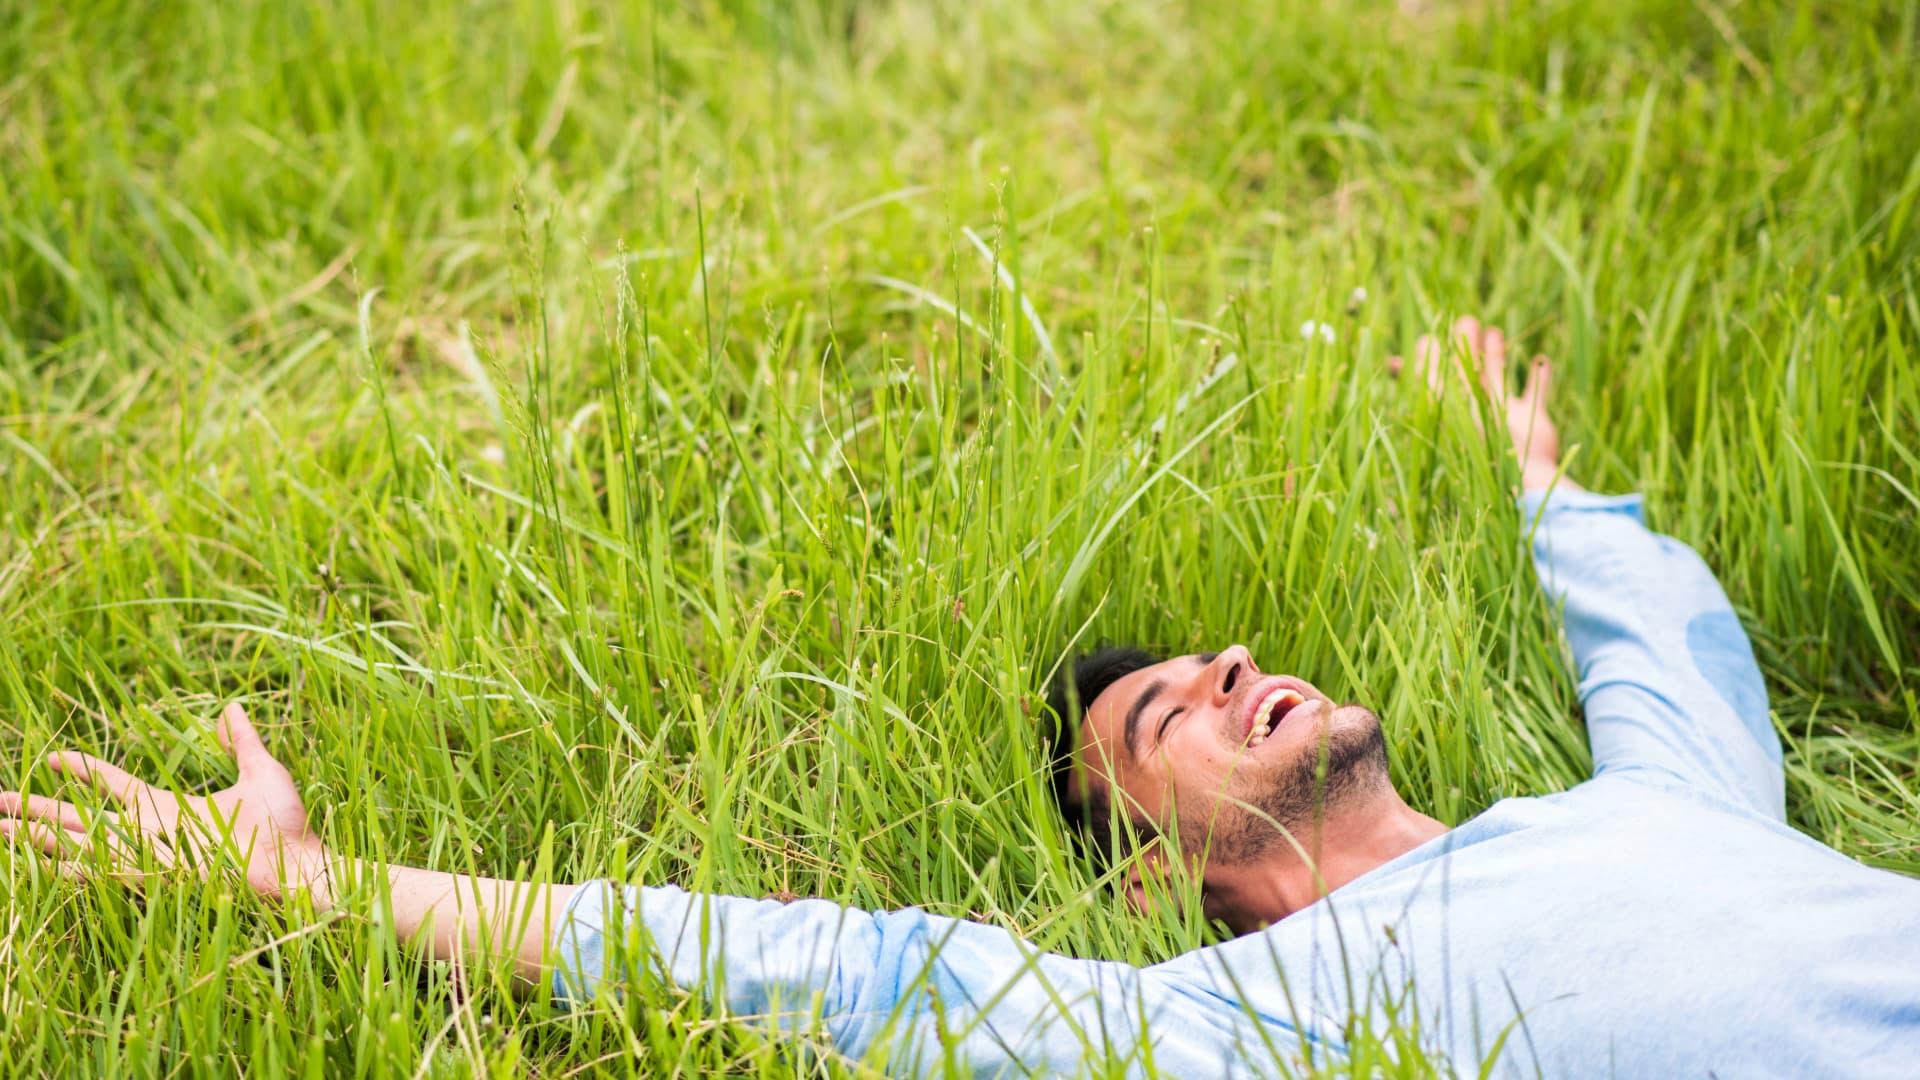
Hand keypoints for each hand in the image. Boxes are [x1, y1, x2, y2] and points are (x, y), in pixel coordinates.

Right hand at [1, 704, 329, 903]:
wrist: (302, 864)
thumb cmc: (286, 825)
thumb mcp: (262, 771)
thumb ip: (242, 742)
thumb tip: (232, 707)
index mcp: (166, 806)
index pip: (110, 784)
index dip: (81, 768)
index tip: (52, 754)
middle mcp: (149, 831)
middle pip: (77, 817)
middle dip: (35, 810)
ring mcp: (150, 854)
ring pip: (78, 843)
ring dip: (37, 839)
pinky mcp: (159, 875)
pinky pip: (105, 873)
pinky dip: (72, 870)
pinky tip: (42, 866)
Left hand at [1392, 315, 1571, 491]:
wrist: (1518, 471)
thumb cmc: (1481, 439)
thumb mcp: (1449, 403)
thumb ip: (1429, 377)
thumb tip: (1406, 351)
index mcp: (1451, 407)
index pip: (1435, 378)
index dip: (1428, 359)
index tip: (1426, 338)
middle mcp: (1475, 408)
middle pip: (1466, 370)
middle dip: (1465, 345)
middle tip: (1466, 320)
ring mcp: (1504, 412)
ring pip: (1497, 376)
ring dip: (1496, 354)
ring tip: (1494, 331)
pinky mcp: (1532, 417)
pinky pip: (1535, 391)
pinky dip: (1539, 376)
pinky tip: (1541, 360)